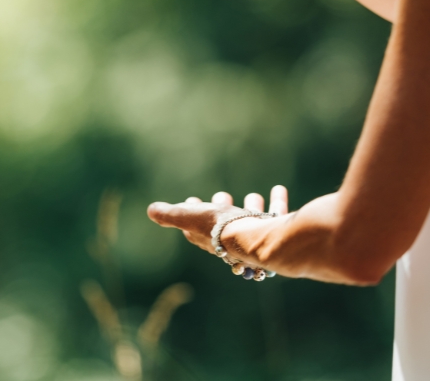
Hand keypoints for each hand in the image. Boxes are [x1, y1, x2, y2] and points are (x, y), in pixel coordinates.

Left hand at [147, 186, 289, 257]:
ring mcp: (254, 235)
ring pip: (252, 219)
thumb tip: (150, 210)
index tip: (191, 201)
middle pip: (226, 224)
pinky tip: (279, 188)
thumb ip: (170, 215)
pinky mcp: (274, 230)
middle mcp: (232, 239)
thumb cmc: (220, 229)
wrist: (255, 240)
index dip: (192, 215)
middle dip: (223, 210)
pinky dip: (276, 201)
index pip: (197, 228)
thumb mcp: (191, 218)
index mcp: (210, 238)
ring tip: (253, 196)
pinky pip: (275, 213)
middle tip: (222, 195)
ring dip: (251, 207)